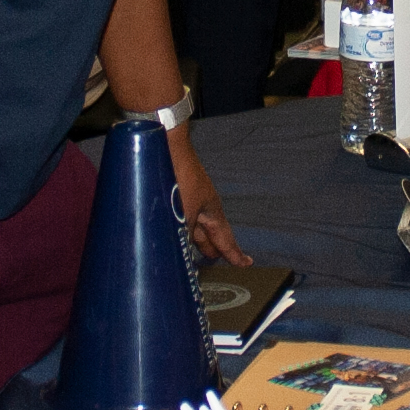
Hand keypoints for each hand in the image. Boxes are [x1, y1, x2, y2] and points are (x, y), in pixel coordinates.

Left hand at [169, 128, 250, 265]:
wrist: (165, 146)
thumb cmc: (180, 176)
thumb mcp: (183, 213)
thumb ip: (182, 235)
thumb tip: (178, 254)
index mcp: (211, 210)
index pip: (225, 238)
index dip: (234, 253)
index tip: (245, 263)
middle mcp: (200, 205)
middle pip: (207, 233)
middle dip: (210, 247)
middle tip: (213, 260)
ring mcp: (184, 198)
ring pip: (190, 225)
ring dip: (190, 239)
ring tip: (187, 251)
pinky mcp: (169, 193)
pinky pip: (175, 217)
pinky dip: (173, 228)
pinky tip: (164, 232)